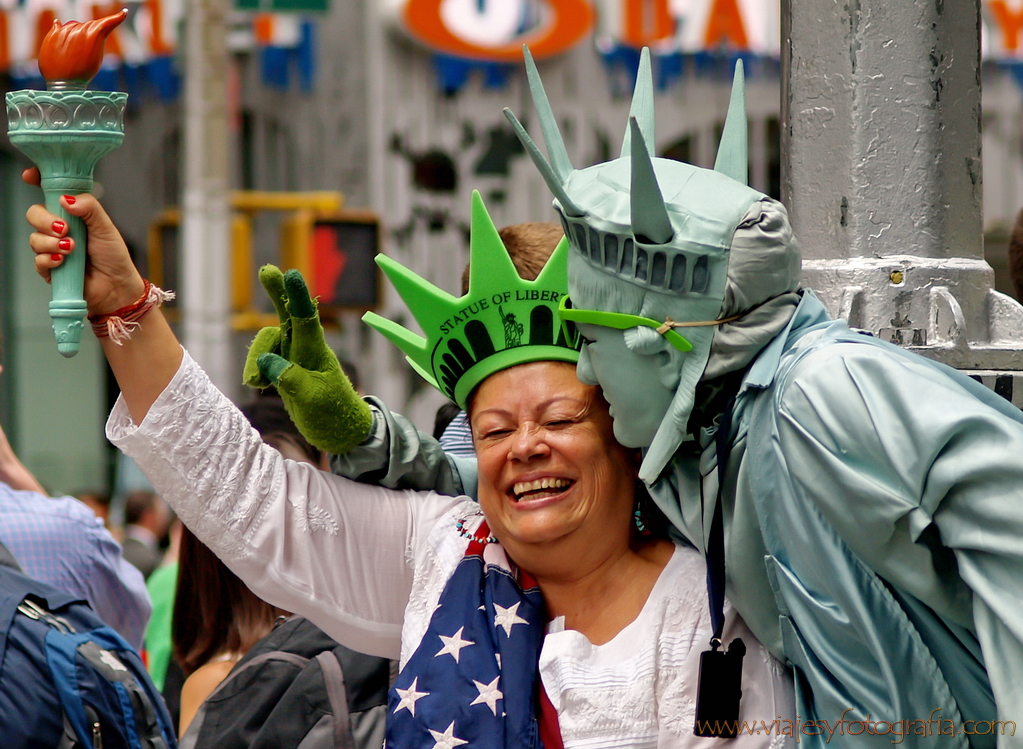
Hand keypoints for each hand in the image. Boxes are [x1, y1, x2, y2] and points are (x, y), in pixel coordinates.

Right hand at [23, 168, 144, 315]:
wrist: (117, 287)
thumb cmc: (114, 257)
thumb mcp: (106, 227)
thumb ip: (90, 208)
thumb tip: (66, 198)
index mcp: (73, 215)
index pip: (49, 193)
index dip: (37, 181)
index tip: (30, 176)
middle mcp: (59, 229)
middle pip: (34, 214)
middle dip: (45, 220)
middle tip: (64, 229)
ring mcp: (53, 248)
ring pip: (34, 237)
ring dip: (51, 242)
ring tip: (72, 249)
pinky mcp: (50, 268)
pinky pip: (38, 260)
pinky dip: (49, 259)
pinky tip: (63, 261)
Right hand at [243, 266, 371, 454]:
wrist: (339, 433)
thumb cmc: (333, 415)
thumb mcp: (312, 400)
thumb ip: (290, 378)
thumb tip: (267, 361)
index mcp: (316, 353)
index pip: (306, 320)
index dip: (297, 298)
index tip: (292, 274)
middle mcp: (305, 350)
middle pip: (287, 316)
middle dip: (277, 294)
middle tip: (268, 271)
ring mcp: (294, 359)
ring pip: (267, 342)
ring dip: (255, 358)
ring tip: (255, 383)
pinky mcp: (284, 370)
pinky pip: (263, 360)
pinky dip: (256, 370)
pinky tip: (258, 385)